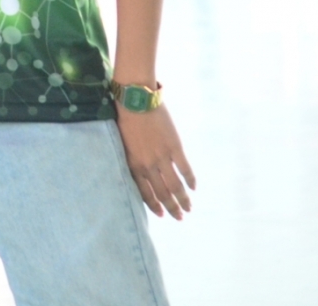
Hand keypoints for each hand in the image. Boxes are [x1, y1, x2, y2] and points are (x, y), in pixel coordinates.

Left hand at [117, 103, 195, 219]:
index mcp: (133, 165)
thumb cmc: (125, 118)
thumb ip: (131, 160)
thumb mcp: (122, 144)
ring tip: (189, 208)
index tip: (162, 215)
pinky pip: (185, 169)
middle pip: (162, 194)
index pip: (145, 194)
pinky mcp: (175, 147)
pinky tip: (194, 188)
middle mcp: (148, 166)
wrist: (136, 99)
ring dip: (183, 200)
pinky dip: (191, 180)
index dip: (154, 206)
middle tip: (180, 218)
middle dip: (172, 208)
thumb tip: (139, 173)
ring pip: (175, 186)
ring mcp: (163, 157)